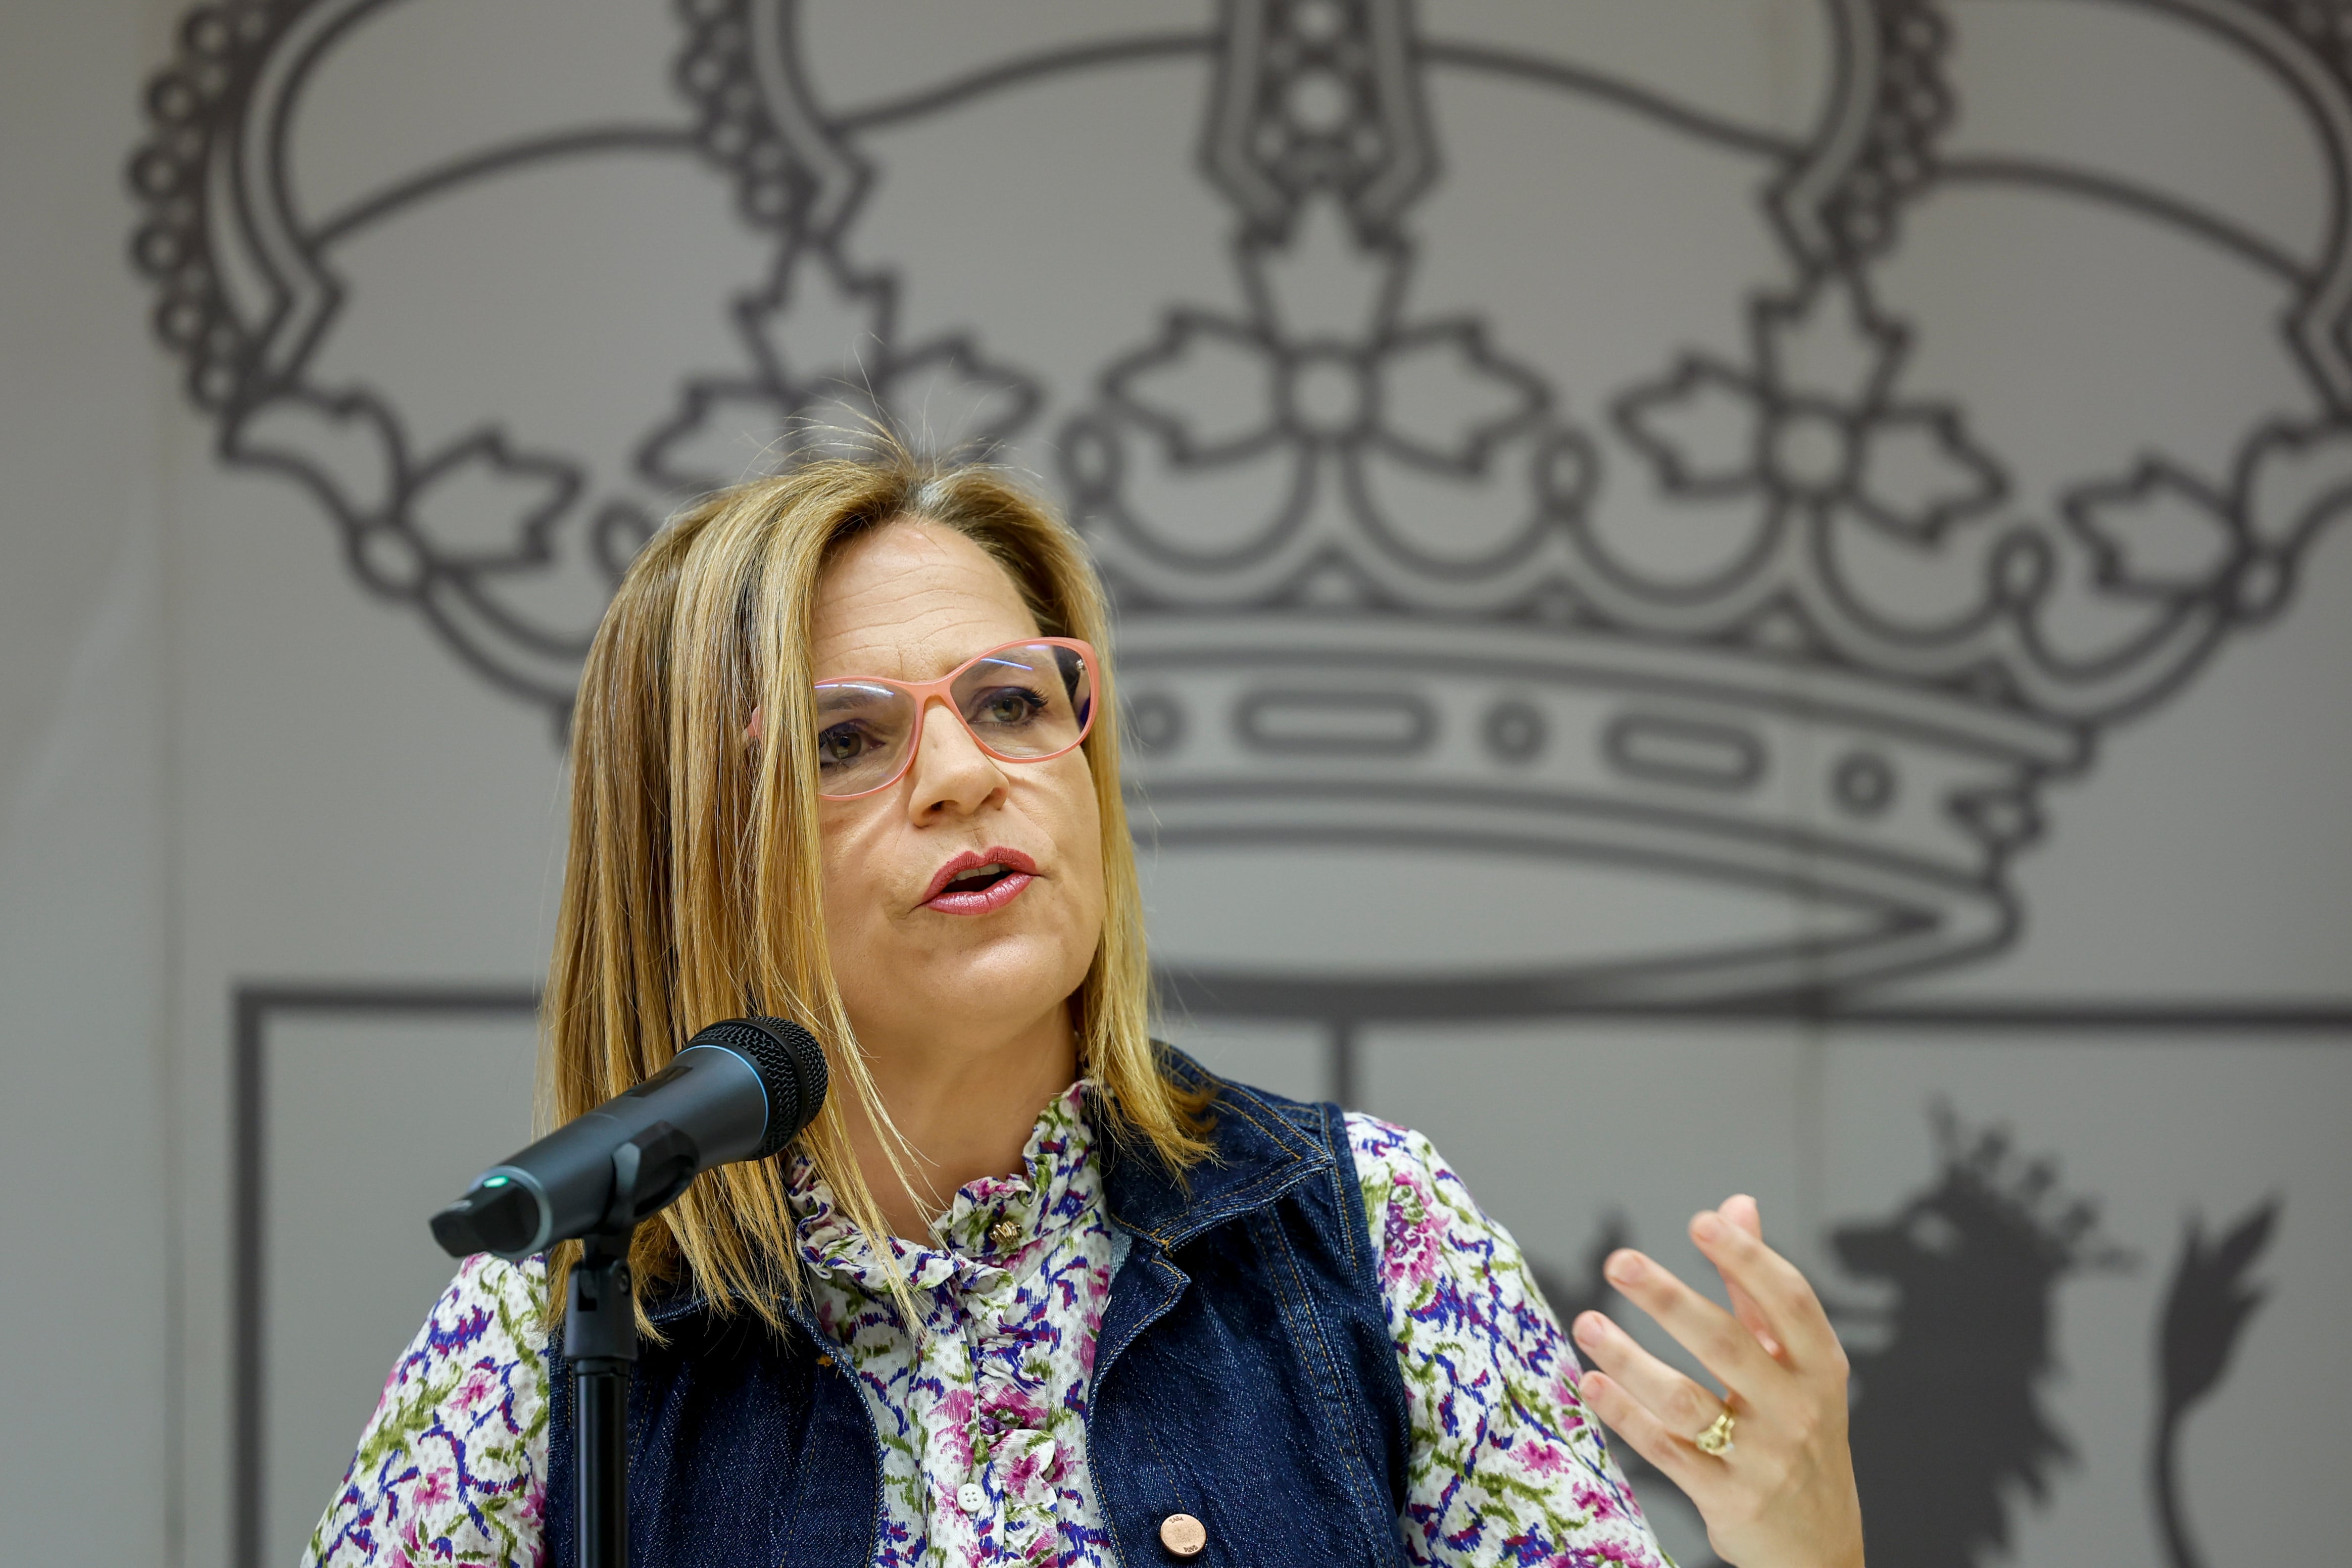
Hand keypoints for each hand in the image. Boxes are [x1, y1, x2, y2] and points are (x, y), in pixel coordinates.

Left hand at [1570, 1195, 1863, 1567]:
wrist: (1820, 1550)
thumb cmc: (1801, 1435)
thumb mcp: (1799, 1367)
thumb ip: (1759, 1289)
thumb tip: (1736, 1205)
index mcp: (1820, 1368)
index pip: (1789, 1300)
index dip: (1747, 1257)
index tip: (1701, 1221)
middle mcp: (1796, 1410)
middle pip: (1726, 1343)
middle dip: (1668, 1297)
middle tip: (1617, 1261)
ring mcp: (1762, 1458)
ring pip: (1686, 1401)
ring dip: (1630, 1359)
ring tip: (1586, 1323)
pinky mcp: (1726, 1498)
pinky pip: (1666, 1450)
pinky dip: (1625, 1415)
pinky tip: (1591, 1383)